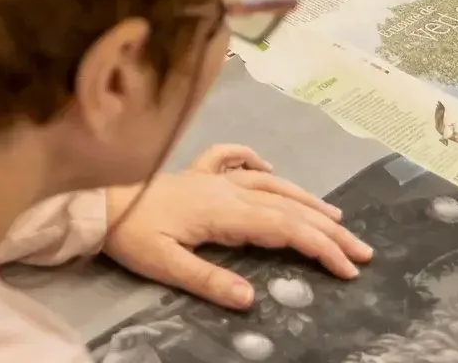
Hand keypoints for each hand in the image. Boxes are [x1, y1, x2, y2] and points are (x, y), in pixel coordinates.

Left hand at [103, 145, 372, 309]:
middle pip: (287, 206)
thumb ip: (208, 281)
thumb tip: (252, 299)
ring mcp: (210, 177)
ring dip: (304, 198)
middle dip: (328, 229)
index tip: (349, 268)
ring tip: (335, 216)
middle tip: (363, 250)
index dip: (321, 247)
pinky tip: (266, 165)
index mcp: (224, 211)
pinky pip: (230, 158)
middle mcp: (225, 189)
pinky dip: (252, 160)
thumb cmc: (129, 233)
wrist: (95, 200)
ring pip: (268, 183)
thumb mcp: (165, 264)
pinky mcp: (194, 173)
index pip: (285, 228)